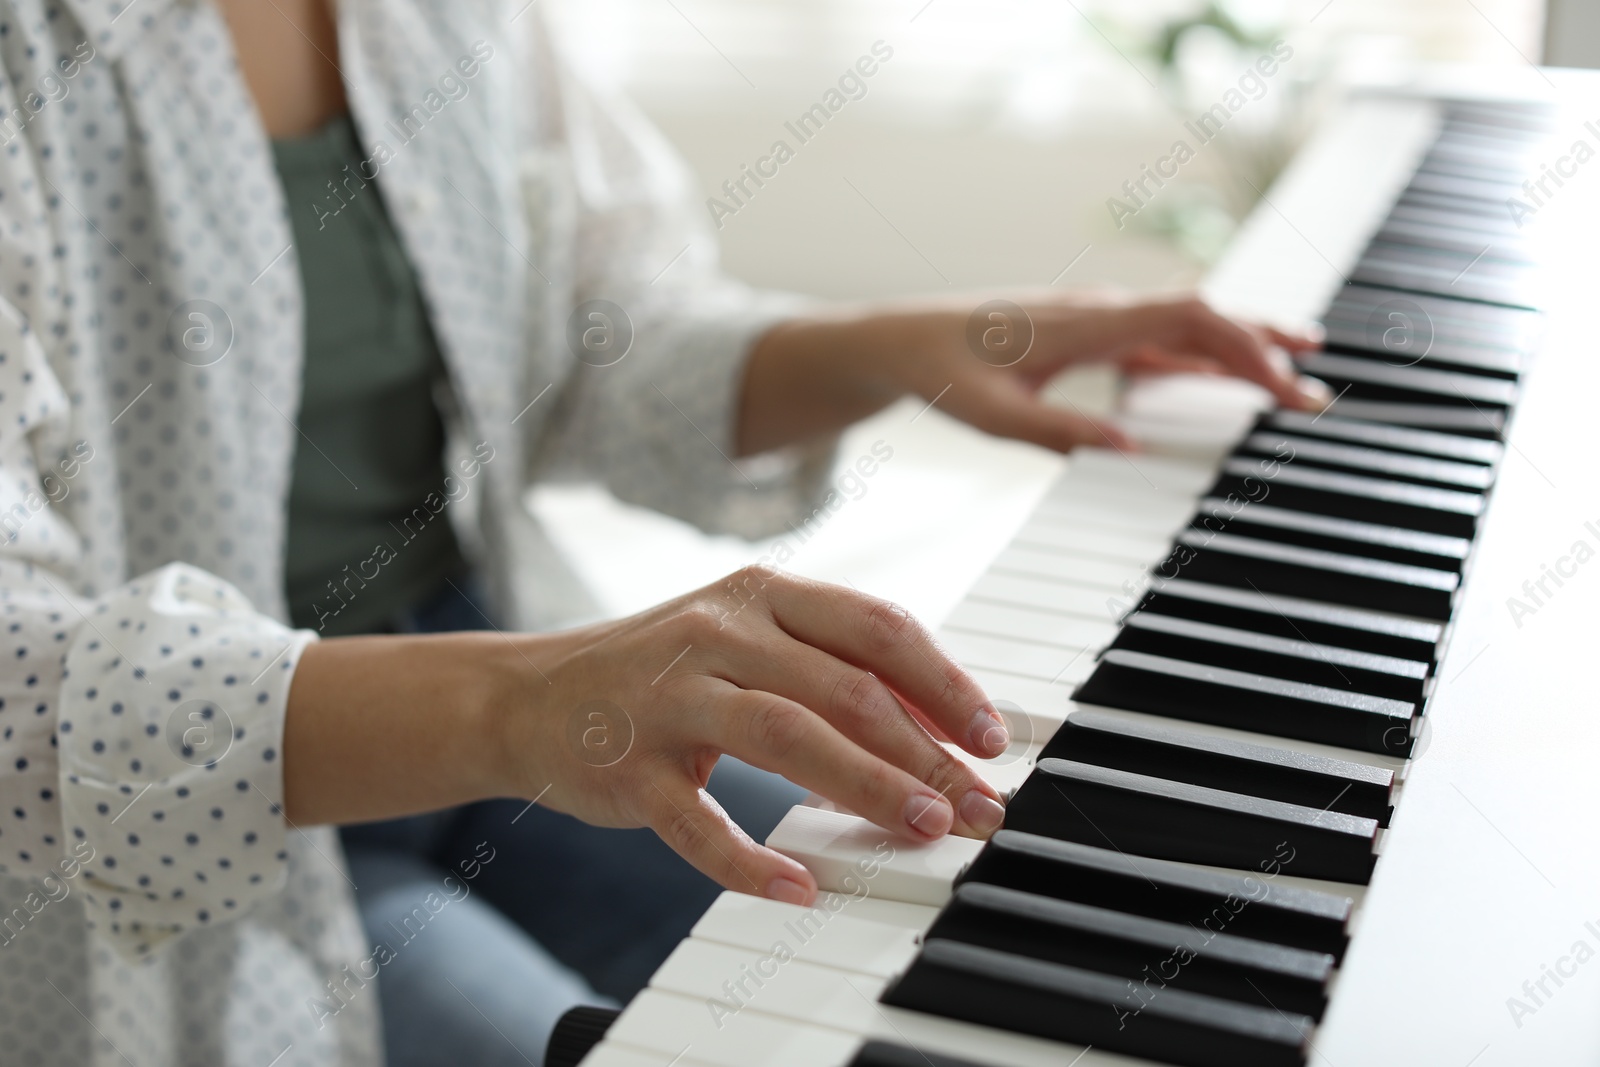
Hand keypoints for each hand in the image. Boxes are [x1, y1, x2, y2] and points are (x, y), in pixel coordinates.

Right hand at [498, 567, 1009, 904]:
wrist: (528, 696)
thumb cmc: (661, 671)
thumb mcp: (744, 642)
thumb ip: (829, 669)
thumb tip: (938, 727)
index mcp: (761, 595)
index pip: (875, 627)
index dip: (944, 683)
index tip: (992, 737)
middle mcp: (719, 632)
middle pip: (844, 687)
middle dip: (924, 752)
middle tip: (975, 805)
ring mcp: (670, 697)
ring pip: (786, 735)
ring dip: (866, 785)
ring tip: (922, 828)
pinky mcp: (630, 766)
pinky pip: (697, 821)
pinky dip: (750, 859)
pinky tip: (799, 885)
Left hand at [893, 293, 1327, 452]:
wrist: (904, 340)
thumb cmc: (943, 372)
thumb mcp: (991, 415)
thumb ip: (1058, 432)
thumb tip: (1129, 451)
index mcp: (1087, 322)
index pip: (1189, 319)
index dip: (1245, 347)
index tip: (1284, 386)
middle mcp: (1102, 310)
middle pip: (1205, 317)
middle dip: (1265, 350)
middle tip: (1315, 394)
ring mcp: (1100, 320)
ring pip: (1190, 324)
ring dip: (1244, 345)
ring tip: (1301, 370)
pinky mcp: (1091, 335)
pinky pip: (1162, 340)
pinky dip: (1205, 354)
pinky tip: (1230, 374)